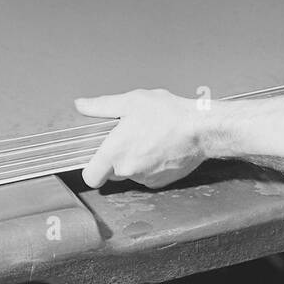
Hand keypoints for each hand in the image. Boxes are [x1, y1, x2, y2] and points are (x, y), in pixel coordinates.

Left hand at [74, 89, 204, 189]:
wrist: (201, 129)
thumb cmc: (169, 115)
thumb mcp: (131, 101)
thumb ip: (102, 105)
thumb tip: (82, 105)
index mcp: (115, 152)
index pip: (90, 177)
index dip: (92, 168)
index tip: (97, 158)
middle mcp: (128, 169)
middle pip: (111, 174)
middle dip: (116, 159)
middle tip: (128, 139)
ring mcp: (145, 178)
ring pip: (131, 174)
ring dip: (134, 161)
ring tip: (148, 140)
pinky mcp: (161, 182)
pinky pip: (148, 177)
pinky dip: (151, 166)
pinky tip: (160, 148)